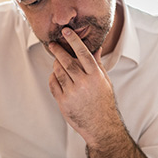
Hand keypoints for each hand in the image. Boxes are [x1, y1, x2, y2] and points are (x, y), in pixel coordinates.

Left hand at [48, 28, 118, 145]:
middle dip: (58, 51)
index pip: (83, 53)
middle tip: (53, 44)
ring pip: (58, 72)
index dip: (74, 40)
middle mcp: (83, 83)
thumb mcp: (105, 81)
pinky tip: (55, 75)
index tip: (66, 31)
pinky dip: (52, 77)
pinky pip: (53, 84)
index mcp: (95, 76)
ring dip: (55, 64)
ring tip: (56, 61)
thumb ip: (97, 64)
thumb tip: (96, 47)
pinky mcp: (63, 102)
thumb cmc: (104, 102)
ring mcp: (72, 93)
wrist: (101, 126)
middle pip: (67, 61)